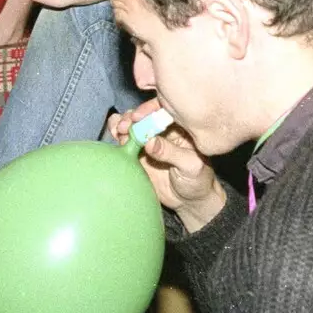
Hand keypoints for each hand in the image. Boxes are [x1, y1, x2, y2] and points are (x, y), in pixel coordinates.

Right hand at [108, 101, 224, 231]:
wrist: (189, 201)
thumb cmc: (198, 181)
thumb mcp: (190, 166)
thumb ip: (171, 153)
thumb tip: (149, 141)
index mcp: (180, 128)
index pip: (163, 111)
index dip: (149, 110)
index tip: (138, 117)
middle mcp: (163, 130)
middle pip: (145, 116)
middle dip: (132, 118)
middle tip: (124, 126)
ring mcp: (149, 141)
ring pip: (133, 126)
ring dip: (122, 124)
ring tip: (118, 130)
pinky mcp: (138, 154)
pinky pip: (126, 141)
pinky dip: (118, 135)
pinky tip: (114, 136)